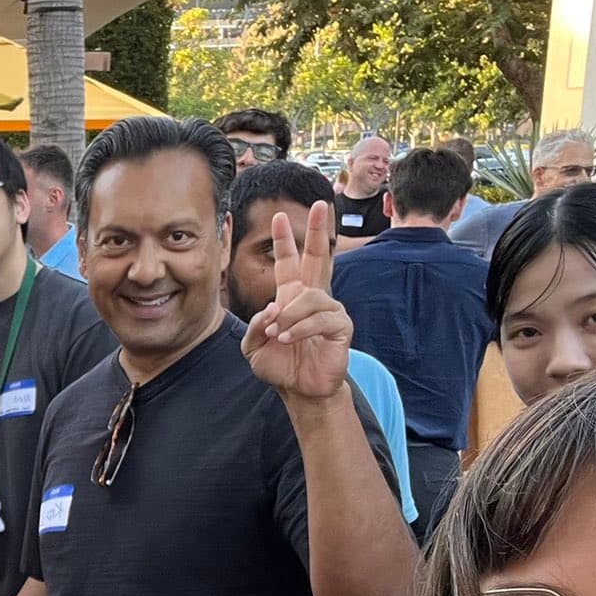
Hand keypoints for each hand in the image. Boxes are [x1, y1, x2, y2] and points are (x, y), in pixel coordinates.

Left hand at [243, 203, 352, 400]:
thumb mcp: (254, 346)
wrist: (300, 390)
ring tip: (279, 334)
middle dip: (318, 231)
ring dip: (289, 315)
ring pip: (309, 297)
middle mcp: (313, 298)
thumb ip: (256, 326)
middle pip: (318, 257)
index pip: (289, 263)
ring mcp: (330, 310)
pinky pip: (320, 319)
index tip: (279, 217)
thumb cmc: (280, 366)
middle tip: (321, 205)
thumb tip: (272, 309)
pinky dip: (300, 328)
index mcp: (292, 297)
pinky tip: (288, 338)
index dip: (284, 241)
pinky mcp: (341, 326)